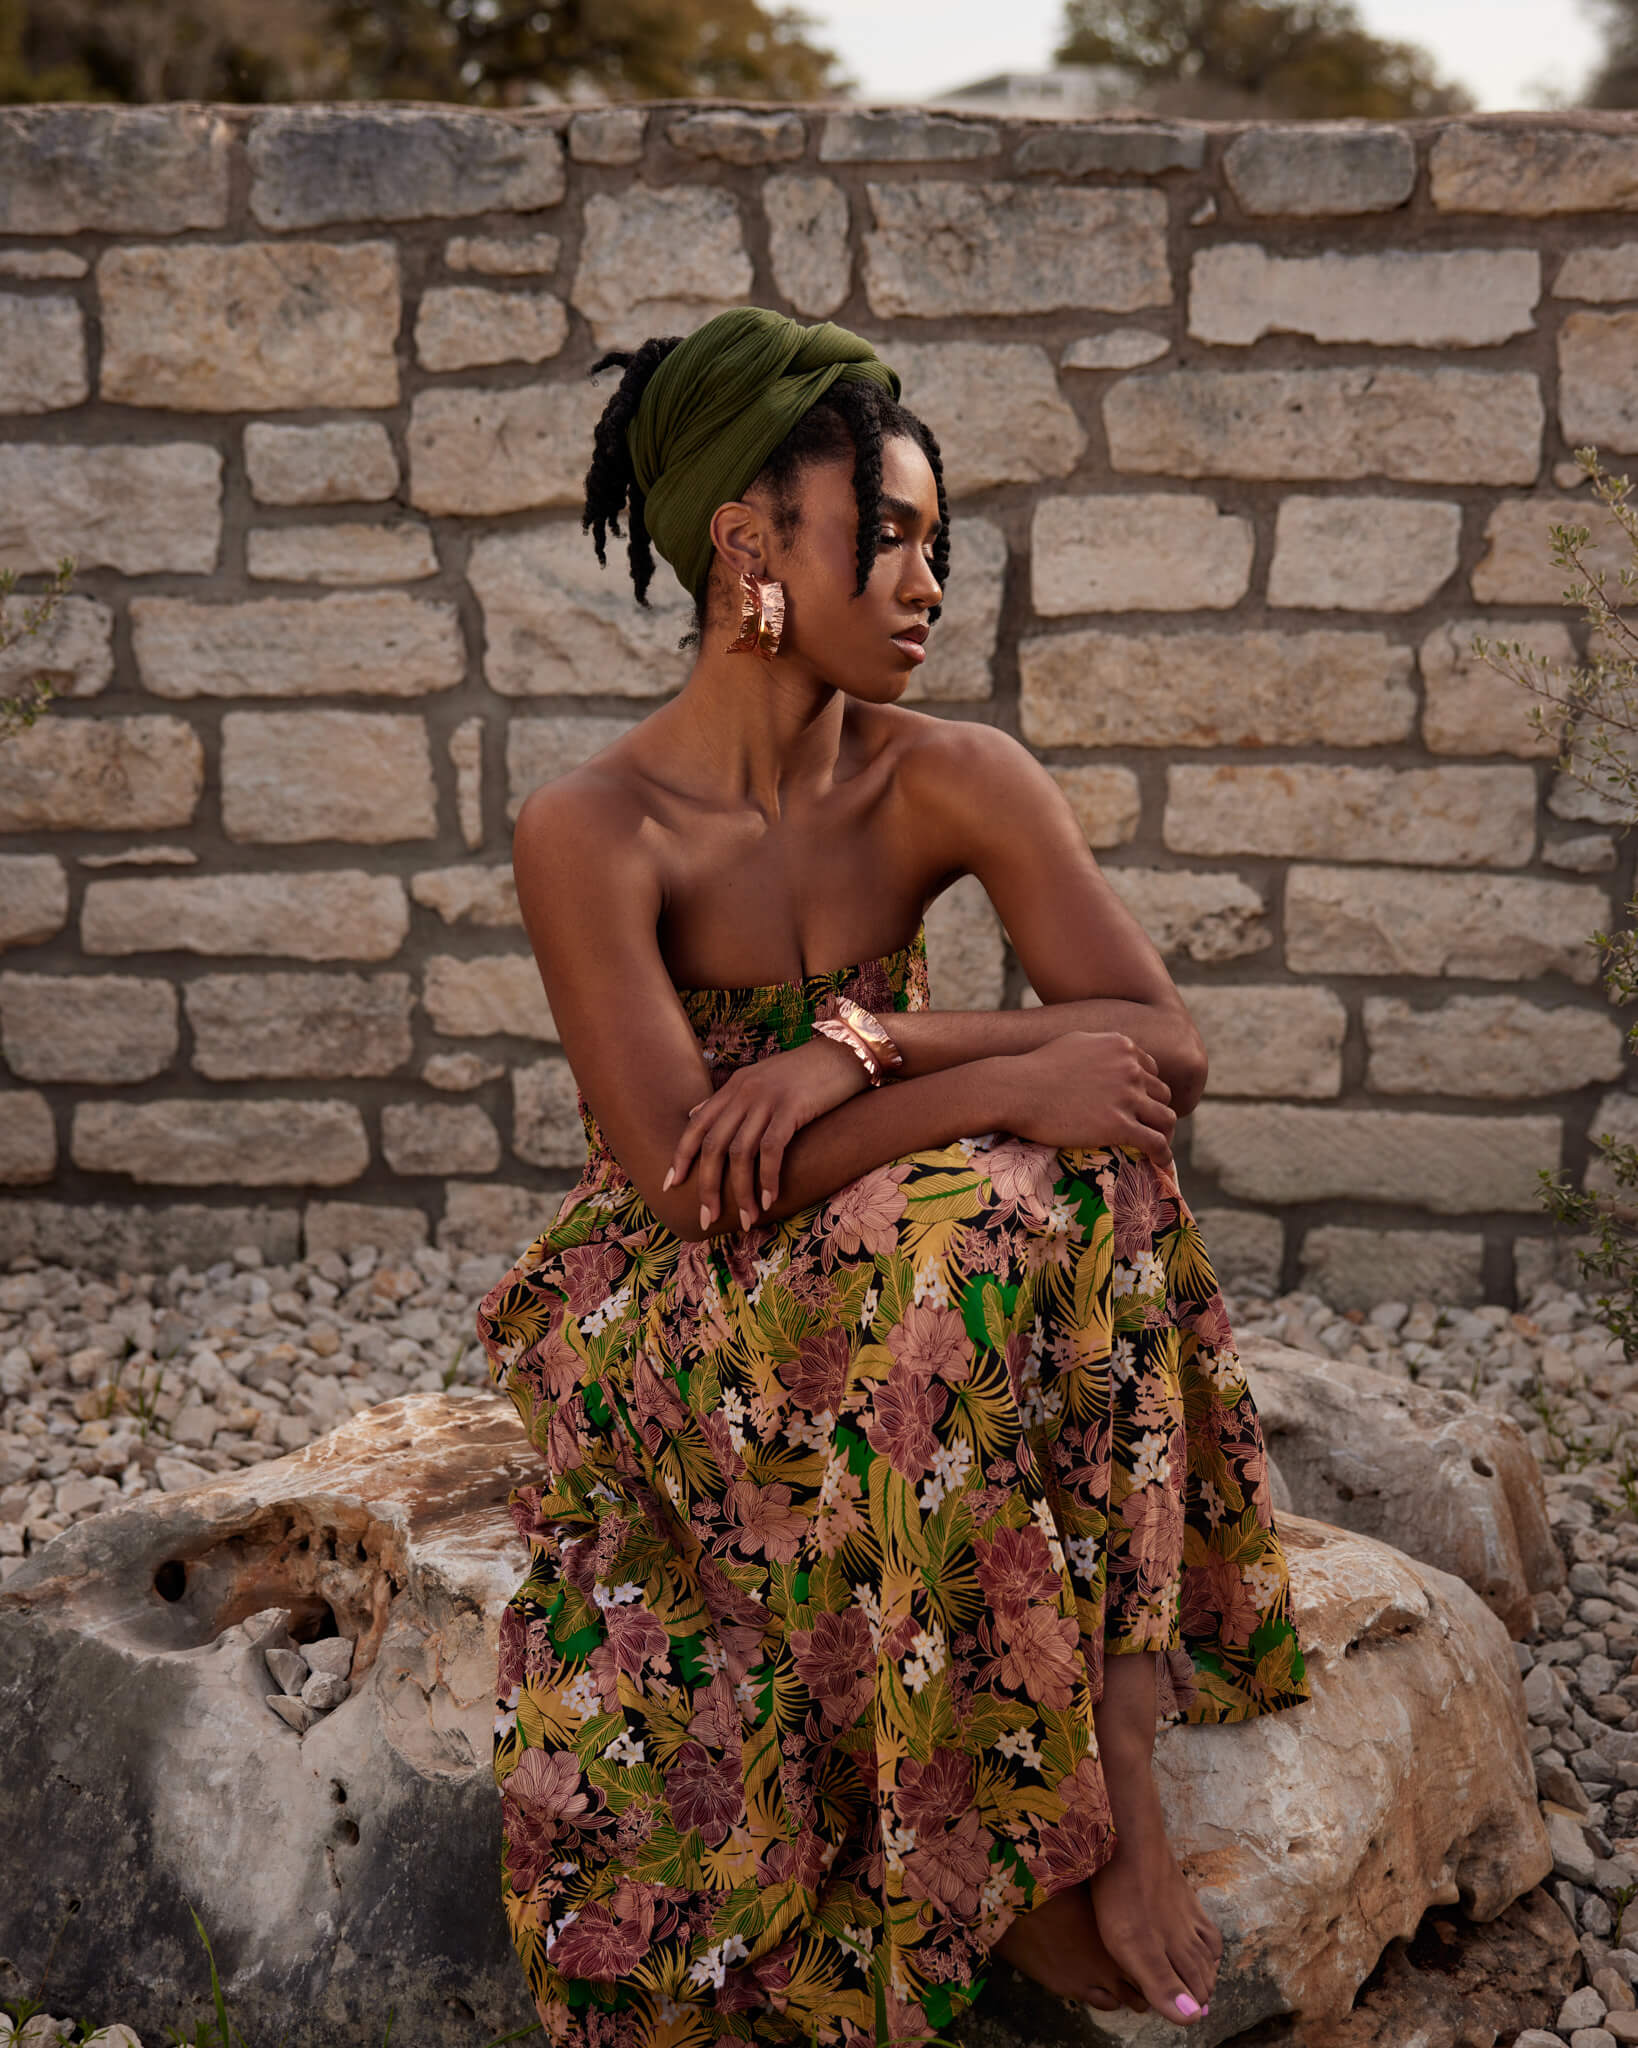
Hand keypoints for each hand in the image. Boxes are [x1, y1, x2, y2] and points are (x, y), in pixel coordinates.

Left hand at [663, 1033, 868, 1234]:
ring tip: (748, 1219)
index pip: (696, 1125)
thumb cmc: (806, 1072)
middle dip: (707, 1185)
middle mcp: (744, 1092)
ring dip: (741, 1191)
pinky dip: (768, 1178)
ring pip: (740, 1152)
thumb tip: (694, 1114)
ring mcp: (767, 1099)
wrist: (846, 1051)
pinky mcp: (792, 1107)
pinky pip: (771, 1149)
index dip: (681, 1156)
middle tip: (708, 1217)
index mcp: (734, 1086)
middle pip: (713, 1144)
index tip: (671, 1186)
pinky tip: (770, 1199)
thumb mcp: (759, 1079)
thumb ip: (728, 1099)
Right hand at [1000, 1031, 1176, 1169]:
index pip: (1152, 1071)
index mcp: (1122, 1047)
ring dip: (1164, 1133)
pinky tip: (1161, 1163)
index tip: (1140, 1106)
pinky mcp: (1119, 1125)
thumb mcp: (1076, 1043)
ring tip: (1159, 1147)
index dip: (1147, 1090)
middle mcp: (1130, 1069)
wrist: (1017, 1090)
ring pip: (1166, 1118)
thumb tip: (1111, 1055)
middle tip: (1146, 1128)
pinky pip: (1156, 1142)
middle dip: (1155, 1110)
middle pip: (1162, 1094)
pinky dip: (1163, 1155)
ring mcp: (1127, 1097)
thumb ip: (1101, 1047)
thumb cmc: (1037, 1068)